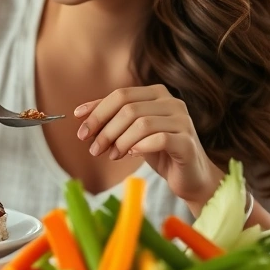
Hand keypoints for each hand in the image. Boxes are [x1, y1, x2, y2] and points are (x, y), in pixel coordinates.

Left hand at [74, 85, 223, 209]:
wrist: (189, 176)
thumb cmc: (158, 151)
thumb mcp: (130, 131)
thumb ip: (110, 119)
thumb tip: (80, 113)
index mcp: (157, 94)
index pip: (121, 95)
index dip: (98, 111)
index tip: (81, 129)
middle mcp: (172, 102)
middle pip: (129, 109)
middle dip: (105, 130)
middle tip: (93, 149)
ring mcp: (183, 121)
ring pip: (142, 124)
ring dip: (120, 141)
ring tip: (112, 156)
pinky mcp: (188, 142)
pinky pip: (159, 139)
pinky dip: (139, 147)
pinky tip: (131, 155)